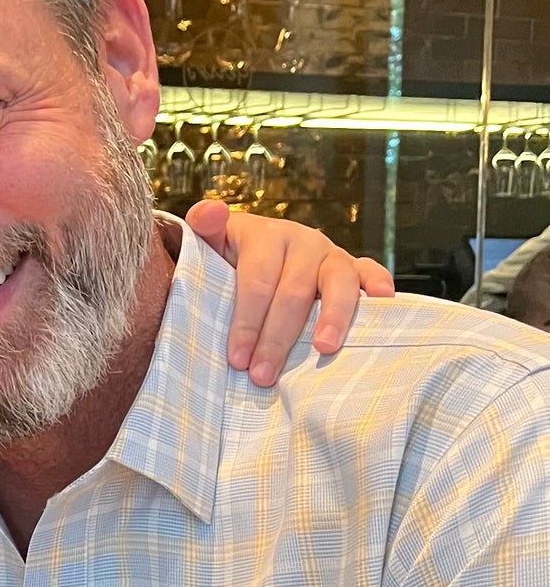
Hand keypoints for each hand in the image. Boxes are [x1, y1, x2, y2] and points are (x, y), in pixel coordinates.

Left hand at [186, 203, 393, 384]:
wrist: (260, 252)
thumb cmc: (231, 260)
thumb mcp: (212, 244)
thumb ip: (204, 228)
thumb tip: (209, 212)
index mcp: (264, 236)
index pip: (257, 280)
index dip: (247, 320)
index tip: (237, 359)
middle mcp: (302, 241)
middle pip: (293, 291)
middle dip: (277, 337)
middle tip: (263, 375)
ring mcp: (330, 254)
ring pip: (337, 283)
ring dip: (332, 317)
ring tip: (323, 349)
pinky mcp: (354, 267)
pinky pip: (372, 272)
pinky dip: (380, 285)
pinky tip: (383, 304)